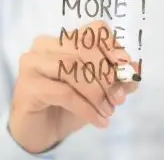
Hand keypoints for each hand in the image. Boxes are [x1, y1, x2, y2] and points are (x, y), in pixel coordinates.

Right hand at [8, 20, 139, 152]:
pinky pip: (63, 92)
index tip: (125, 68)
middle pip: (83, 48)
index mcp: (63, 39)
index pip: (93, 30)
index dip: (112, 46)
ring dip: (96, 92)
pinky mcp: (28, 85)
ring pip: (72, 67)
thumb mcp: (99, 91)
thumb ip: (117, 79)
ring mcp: (32, 63)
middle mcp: (45, 45)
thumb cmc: (68, 106)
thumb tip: (135, 69)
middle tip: (119, 98)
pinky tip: (98, 120)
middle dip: (106, 74)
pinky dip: (86, 107)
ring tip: (108, 111)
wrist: (41, 132)